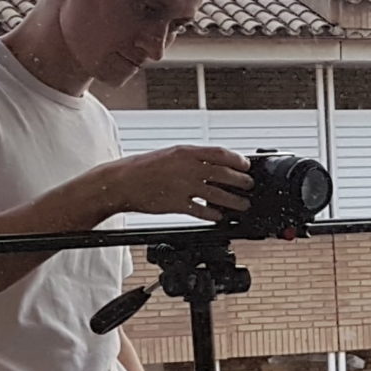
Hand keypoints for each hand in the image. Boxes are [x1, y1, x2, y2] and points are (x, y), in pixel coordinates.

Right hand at [108, 145, 252, 219]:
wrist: (121, 182)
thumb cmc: (143, 168)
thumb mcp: (170, 154)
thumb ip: (191, 159)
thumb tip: (212, 163)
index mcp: (186, 152)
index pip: (220, 154)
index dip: (238, 160)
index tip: (246, 165)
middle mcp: (187, 168)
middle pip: (224, 174)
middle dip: (241, 181)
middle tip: (249, 185)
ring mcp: (183, 187)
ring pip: (217, 195)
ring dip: (234, 201)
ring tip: (243, 204)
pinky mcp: (176, 204)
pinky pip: (201, 211)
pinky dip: (213, 215)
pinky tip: (219, 217)